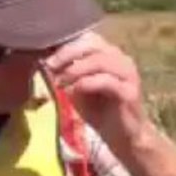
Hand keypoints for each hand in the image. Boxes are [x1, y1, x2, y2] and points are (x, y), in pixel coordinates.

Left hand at [45, 31, 147, 150]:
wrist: (122, 136)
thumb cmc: (99, 111)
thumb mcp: (77, 89)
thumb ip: (66, 74)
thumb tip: (46, 62)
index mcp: (110, 55)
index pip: (88, 39)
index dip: (66, 45)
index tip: (47, 58)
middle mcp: (122, 59)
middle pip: (93, 45)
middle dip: (68, 54)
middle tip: (50, 66)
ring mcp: (128, 75)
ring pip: (100, 61)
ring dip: (75, 70)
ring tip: (60, 81)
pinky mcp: (130, 92)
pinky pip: (106, 81)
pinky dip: (86, 84)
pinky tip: (72, 91)